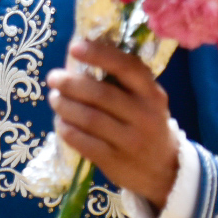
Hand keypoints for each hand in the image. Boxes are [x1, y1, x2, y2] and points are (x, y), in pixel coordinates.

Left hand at [46, 40, 179, 209]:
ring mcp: (130, 141)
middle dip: (71, 84)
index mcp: (151, 93)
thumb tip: (80, 56)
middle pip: (101, 94)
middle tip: (53, 78)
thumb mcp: (145, 99)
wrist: (163, 169)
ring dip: (65, 106)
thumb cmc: (146, 123)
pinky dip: (67, 130)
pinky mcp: (115, 162)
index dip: (99, 54)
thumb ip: (122, 81)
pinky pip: (84, 143)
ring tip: (54, 98)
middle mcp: (144, 115)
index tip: (74, 48)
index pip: (127, 67)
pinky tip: (61, 122)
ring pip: (90, 119)